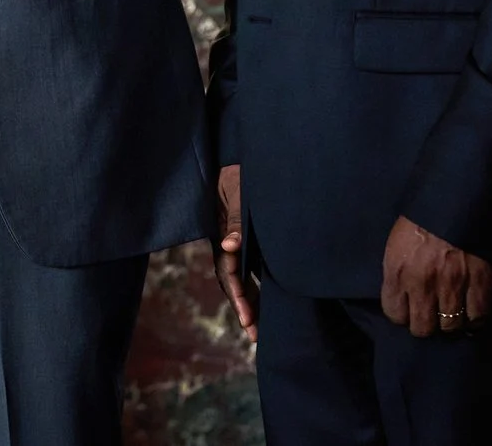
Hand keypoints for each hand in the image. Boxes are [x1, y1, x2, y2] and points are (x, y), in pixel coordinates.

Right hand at [216, 164, 257, 340]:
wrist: (257, 158)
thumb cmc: (242, 171)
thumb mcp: (238, 190)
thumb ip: (235, 217)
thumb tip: (229, 245)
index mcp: (222, 231)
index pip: (227, 268)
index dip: (237, 292)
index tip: (247, 314)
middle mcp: (230, 242)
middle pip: (234, 280)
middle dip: (243, 307)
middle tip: (254, 334)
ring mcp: (242, 244)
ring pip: (244, 278)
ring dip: (252, 303)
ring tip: (260, 331)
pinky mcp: (255, 242)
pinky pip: (256, 269)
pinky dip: (261, 289)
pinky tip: (270, 306)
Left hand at [380, 216, 491, 337]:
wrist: (456, 198)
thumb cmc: (421, 217)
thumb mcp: (396, 242)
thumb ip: (397, 271)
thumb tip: (401, 294)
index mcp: (398, 270)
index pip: (394, 313)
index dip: (400, 315)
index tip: (407, 310)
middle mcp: (423, 283)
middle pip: (422, 327)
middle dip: (424, 325)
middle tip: (429, 317)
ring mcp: (453, 285)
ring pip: (450, 326)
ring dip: (450, 323)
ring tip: (450, 316)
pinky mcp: (480, 283)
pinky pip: (478, 316)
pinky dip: (475, 319)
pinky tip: (471, 314)